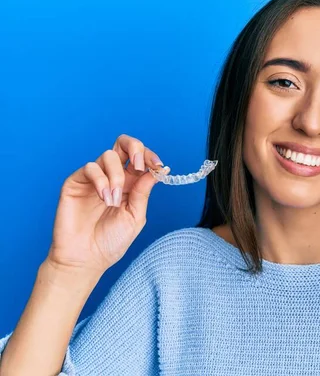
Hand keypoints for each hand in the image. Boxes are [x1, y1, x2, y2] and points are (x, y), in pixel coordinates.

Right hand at [47, 134, 169, 274]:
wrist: (86, 259)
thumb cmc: (111, 242)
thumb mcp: (135, 216)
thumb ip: (143, 192)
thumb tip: (158, 171)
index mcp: (130, 184)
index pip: (140, 158)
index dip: (150, 156)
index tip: (158, 167)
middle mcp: (113, 177)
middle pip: (123, 144)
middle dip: (135, 147)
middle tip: (140, 165)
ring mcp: (94, 178)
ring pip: (108, 155)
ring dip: (116, 176)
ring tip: (114, 200)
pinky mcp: (76, 182)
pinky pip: (90, 167)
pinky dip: (101, 180)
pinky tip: (104, 198)